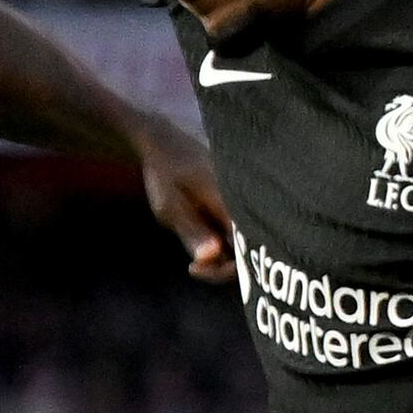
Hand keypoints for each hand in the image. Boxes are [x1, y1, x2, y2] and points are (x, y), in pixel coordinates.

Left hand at [140, 131, 235, 283]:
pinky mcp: (232, 205)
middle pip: (246, 250)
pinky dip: (218, 243)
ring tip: (193, 253)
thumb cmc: (165, 173)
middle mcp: (242, 204)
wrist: (166, 143)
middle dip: (221, 266)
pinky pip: (233, 232)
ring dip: (219, 256)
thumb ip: (192, 232)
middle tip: (193, 266)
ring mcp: (238, 205)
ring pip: (240, 243)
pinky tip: (198, 238)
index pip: (244, 250)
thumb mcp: (170, 206)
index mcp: (231, 203)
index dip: (222, 270)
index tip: (193, 268)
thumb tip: (213, 256)